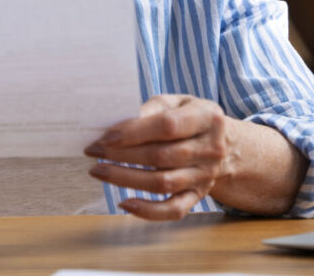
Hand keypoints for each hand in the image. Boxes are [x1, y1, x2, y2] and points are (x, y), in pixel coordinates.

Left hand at [84, 94, 232, 220]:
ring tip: (98, 171)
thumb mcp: (175, 102)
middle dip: (121, 155)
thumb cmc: (188, 116)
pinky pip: (173, 210)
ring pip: (163, 183)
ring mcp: (206, 176)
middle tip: (93, 152)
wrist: (220, 142)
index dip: (133, 132)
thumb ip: (151, 108)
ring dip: (126, 179)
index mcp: (207, 117)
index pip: (167, 126)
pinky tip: (124, 203)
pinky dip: (148, 211)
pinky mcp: (198, 196)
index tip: (104, 137)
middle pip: (161, 156)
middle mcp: (211, 149)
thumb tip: (117, 125)